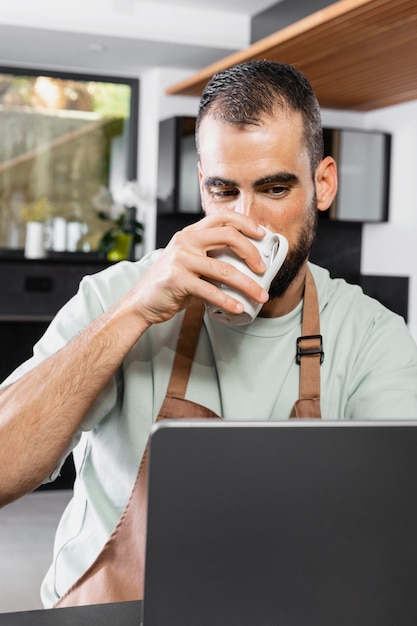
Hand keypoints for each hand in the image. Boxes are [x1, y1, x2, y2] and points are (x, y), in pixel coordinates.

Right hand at [130, 210, 269, 325]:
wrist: (141, 302)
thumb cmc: (170, 285)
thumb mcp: (190, 264)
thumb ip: (212, 259)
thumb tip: (247, 266)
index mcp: (190, 233)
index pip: (222, 217)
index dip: (245, 223)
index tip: (262, 234)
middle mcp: (185, 241)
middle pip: (228, 236)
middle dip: (252, 252)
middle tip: (263, 269)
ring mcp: (180, 259)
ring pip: (224, 269)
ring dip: (247, 284)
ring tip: (260, 295)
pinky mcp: (177, 279)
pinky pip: (210, 290)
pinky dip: (228, 301)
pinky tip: (238, 307)